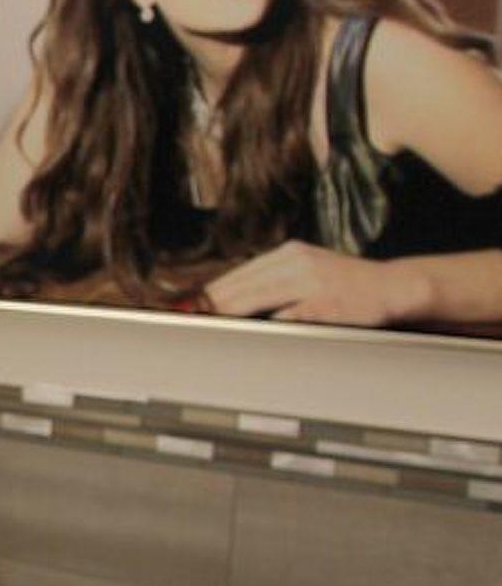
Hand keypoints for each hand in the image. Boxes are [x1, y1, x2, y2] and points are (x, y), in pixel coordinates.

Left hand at [205, 240, 427, 325]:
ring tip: (209, 323)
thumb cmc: (346, 283)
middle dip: (214, 302)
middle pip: (243, 284)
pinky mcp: (327, 303)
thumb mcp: (307, 270)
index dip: (212, 290)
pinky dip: (269, 323)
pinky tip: (253, 331)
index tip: (190, 303)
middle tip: (190, 316)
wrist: (395, 286)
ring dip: (232, 312)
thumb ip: (273, 280)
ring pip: (259, 296)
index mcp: (289, 253)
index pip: (240, 273)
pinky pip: (290, 314)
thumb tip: (232, 297)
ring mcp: (312, 282)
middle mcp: (297, 262)